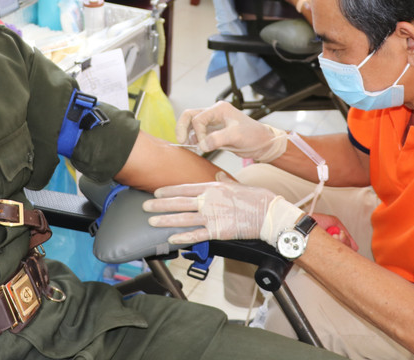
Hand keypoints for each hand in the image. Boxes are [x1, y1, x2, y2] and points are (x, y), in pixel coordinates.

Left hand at [143, 174, 360, 250]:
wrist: (269, 214)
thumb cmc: (256, 198)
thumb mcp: (237, 184)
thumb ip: (224, 181)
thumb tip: (217, 175)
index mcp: (213, 187)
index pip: (185, 188)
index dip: (168, 190)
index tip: (156, 191)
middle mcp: (209, 200)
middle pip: (179, 202)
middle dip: (159, 204)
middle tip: (144, 206)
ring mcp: (212, 216)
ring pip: (183, 218)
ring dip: (165, 220)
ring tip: (151, 222)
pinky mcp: (218, 231)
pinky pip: (196, 235)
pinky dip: (182, 237)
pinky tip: (171, 238)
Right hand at [175, 101, 287, 162]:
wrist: (262, 143)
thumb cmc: (253, 135)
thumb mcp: (236, 136)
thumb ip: (218, 138)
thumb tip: (202, 145)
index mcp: (219, 109)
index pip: (198, 118)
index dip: (198, 133)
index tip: (204, 146)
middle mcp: (214, 113)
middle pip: (190, 116)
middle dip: (182, 128)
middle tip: (180, 142)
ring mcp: (213, 122)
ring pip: (192, 124)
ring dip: (187, 134)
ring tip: (186, 146)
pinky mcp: (213, 132)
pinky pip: (198, 133)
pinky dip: (193, 140)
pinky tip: (194, 148)